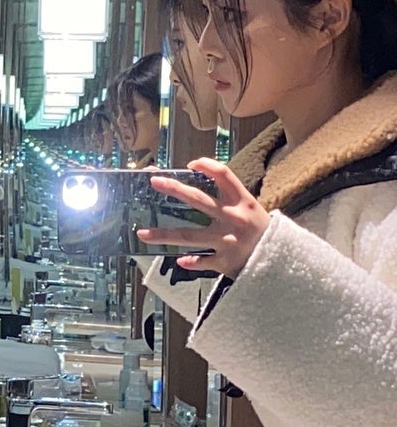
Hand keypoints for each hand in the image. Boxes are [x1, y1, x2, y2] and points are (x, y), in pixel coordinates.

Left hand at [136, 158, 270, 277]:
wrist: (284, 260)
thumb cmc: (260, 231)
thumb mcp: (250, 208)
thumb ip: (228, 198)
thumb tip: (196, 183)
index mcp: (242, 201)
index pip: (223, 175)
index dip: (206, 166)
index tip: (190, 165)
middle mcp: (233, 218)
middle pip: (198, 200)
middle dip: (174, 189)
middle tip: (154, 182)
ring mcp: (227, 240)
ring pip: (188, 235)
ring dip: (162, 234)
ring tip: (142, 233)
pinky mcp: (224, 261)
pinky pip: (200, 261)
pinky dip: (189, 261)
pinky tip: (178, 260)